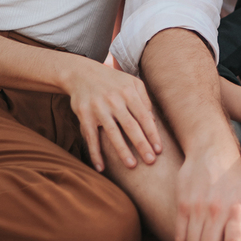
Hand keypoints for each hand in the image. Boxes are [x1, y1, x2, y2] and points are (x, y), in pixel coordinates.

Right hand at [63, 58, 161, 172]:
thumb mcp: (131, 82)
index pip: (144, 116)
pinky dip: (95, 153)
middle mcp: (114, 100)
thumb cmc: (112, 80)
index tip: (159, 149)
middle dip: (142, 145)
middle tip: (151, 161)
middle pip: (131, 126)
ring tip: (132, 165)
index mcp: (128, 92)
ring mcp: (98, 108)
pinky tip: (101, 167)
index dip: (152, 134)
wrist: (81, 73)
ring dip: (122, 151)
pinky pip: (91, 137)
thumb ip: (144, 99)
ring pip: (112, 133)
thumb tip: (153, 120)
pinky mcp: (84, 115)